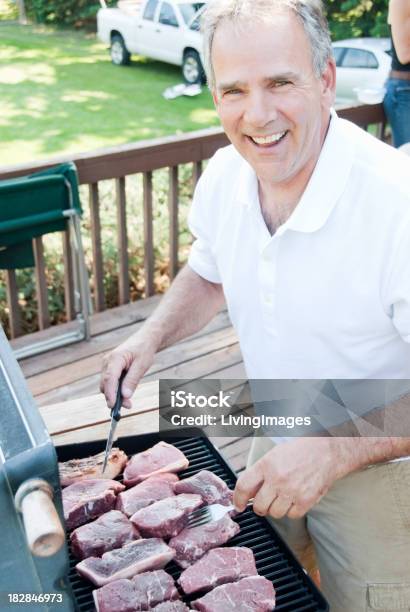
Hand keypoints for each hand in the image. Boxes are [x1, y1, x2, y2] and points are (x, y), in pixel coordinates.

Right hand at [100, 336, 155, 408]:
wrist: (144, 340)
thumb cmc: (143, 350)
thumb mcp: (142, 365)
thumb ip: (132, 380)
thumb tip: (125, 395)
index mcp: (115, 358)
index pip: (109, 378)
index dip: (110, 394)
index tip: (113, 406)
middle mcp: (107, 362)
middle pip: (105, 384)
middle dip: (114, 397)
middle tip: (128, 406)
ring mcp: (107, 365)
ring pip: (106, 385)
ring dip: (115, 395)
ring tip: (128, 402)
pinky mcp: (109, 369)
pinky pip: (110, 382)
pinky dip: (116, 390)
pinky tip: (125, 393)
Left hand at [233, 438, 348, 518]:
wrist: (326, 451)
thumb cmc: (299, 451)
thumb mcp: (274, 455)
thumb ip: (260, 472)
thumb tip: (249, 492)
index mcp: (267, 465)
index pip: (244, 486)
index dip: (238, 499)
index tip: (239, 504)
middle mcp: (278, 479)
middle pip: (259, 505)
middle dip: (259, 506)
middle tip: (264, 502)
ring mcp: (292, 491)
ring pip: (274, 513)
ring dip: (276, 508)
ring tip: (282, 498)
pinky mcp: (306, 501)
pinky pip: (292, 515)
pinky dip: (292, 510)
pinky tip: (294, 499)